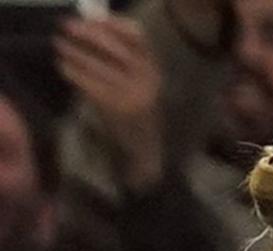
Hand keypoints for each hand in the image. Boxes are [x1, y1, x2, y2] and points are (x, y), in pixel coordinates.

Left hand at [54, 16, 163, 192]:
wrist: (144, 152)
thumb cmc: (136, 118)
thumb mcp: (139, 87)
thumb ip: (123, 64)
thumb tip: (93, 34)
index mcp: (155, 73)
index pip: (139, 39)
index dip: (116, 25)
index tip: (96, 20)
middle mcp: (148, 82)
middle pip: (117, 49)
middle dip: (90, 35)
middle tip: (69, 28)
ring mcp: (133, 96)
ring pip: (101, 66)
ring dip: (76, 54)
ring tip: (60, 47)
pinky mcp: (117, 109)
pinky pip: (92, 85)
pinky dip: (75, 74)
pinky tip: (64, 67)